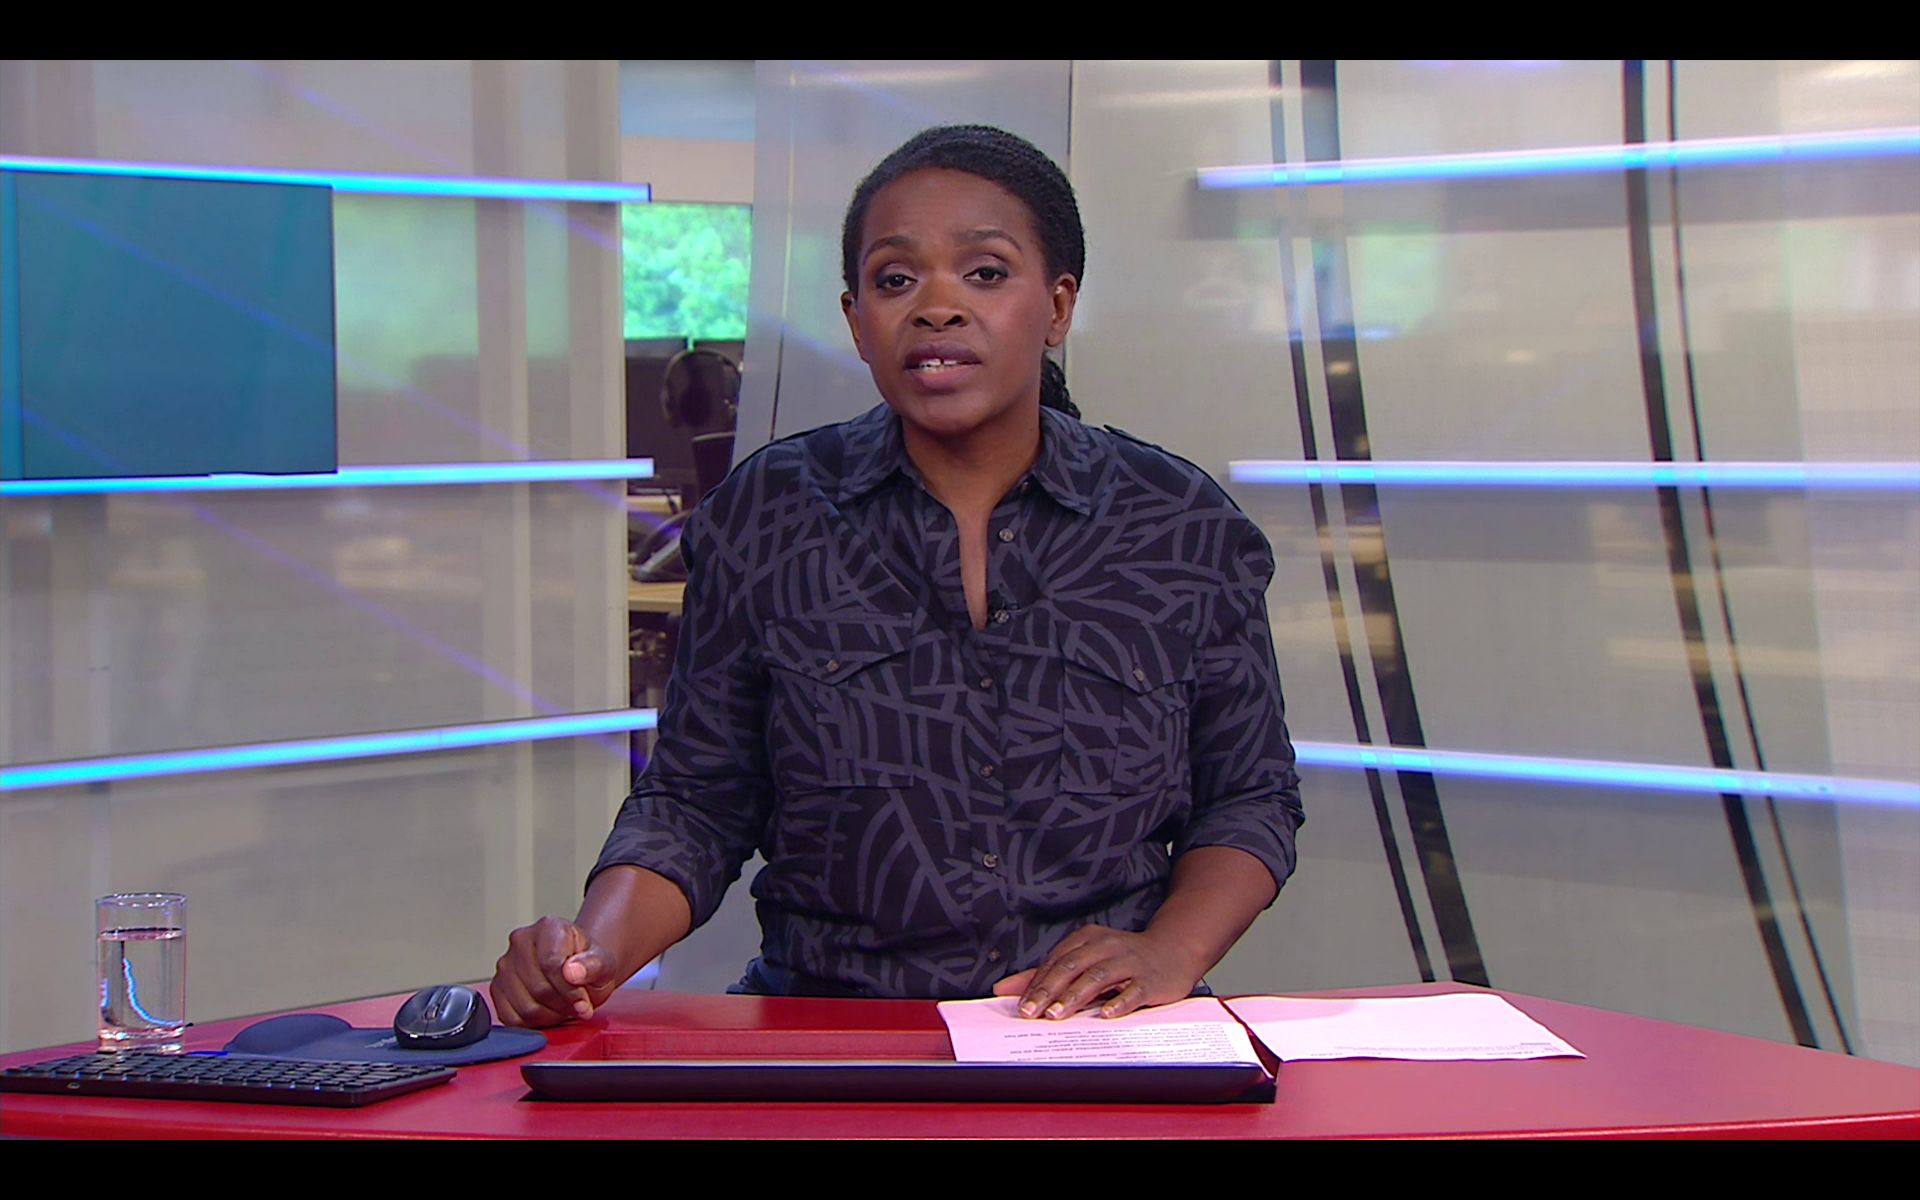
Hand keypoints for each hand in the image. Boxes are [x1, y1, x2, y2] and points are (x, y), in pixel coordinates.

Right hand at [490, 916, 620, 1027]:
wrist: (577, 971)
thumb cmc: (588, 966)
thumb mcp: (604, 964)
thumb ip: (593, 965)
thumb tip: (572, 972)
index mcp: (549, 927)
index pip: (552, 964)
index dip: (570, 991)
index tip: (584, 1003)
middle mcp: (521, 941)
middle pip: (539, 988)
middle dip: (562, 1005)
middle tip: (576, 1006)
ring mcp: (505, 964)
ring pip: (525, 1007)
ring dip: (549, 1016)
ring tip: (563, 1006)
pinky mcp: (497, 987)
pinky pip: (511, 1018)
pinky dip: (532, 1023)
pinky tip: (547, 1011)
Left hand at [991, 925, 1200, 1019]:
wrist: (1173, 950)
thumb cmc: (1123, 958)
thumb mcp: (1084, 959)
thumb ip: (1046, 974)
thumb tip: (1004, 988)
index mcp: (1087, 939)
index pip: (1056, 962)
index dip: (1037, 984)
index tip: (1021, 1006)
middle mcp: (1106, 947)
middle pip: (1072, 967)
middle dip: (1049, 990)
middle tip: (1032, 1012)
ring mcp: (1130, 962)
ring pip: (1098, 977)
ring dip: (1076, 996)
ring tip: (1058, 1014)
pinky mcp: (1150, 979)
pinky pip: (1133, 991)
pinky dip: (1118, 1002)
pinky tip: (1106, 1015)